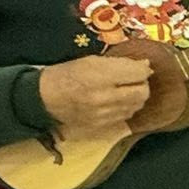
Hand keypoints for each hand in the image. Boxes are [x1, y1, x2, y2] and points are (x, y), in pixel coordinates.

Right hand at [38, 54, 153, 135]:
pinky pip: (125, 117)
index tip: (141, 67)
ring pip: (136, 106)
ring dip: (135, 97)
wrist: (43, 99)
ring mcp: (103, 115)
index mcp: (100, 77)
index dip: (143, 70)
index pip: (138, 74)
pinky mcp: (101, 127)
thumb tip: (145, 66)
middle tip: (134, 79)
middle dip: (142, 84)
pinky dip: (126, 108)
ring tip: (124, 90)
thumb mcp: (91, 61)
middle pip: (142, 93)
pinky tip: (116, 102)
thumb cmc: (67, 75)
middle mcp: (104, 98)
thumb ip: (120, 63)